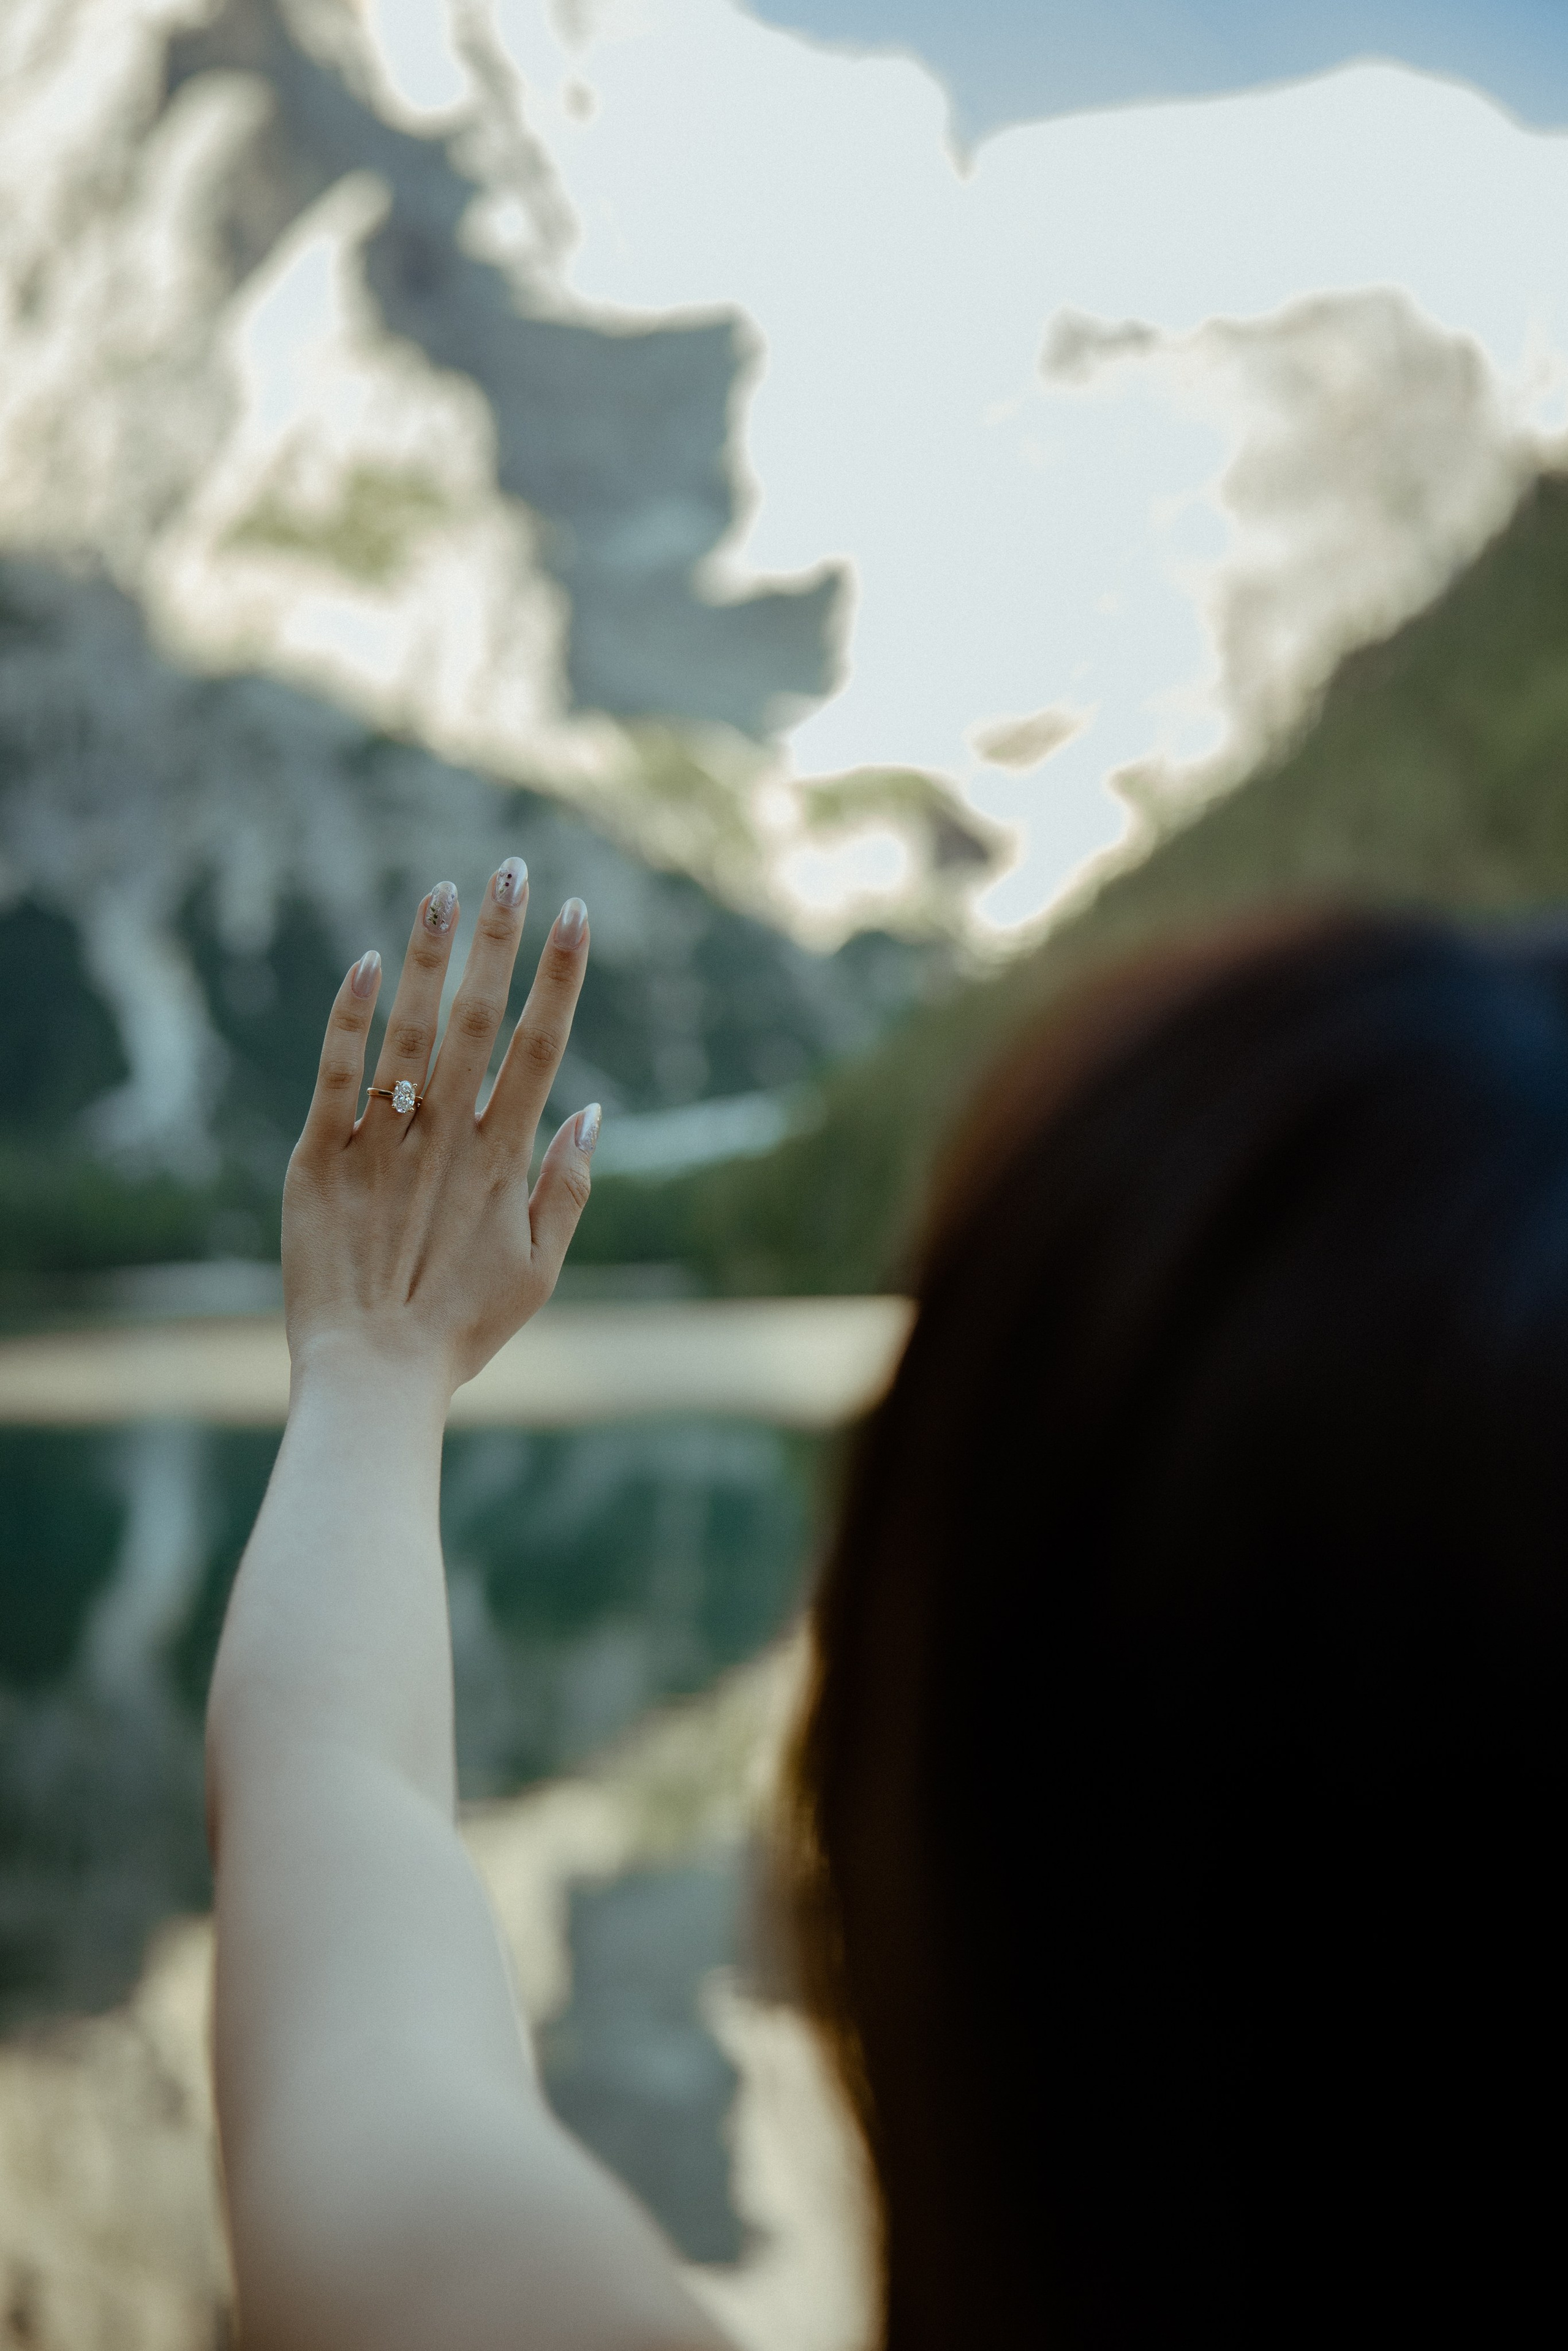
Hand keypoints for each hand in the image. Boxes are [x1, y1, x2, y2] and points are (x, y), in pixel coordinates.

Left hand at [281, 863, 598, 1394]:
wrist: (372, 1378)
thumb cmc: (459, 1332)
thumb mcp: (538, 1272)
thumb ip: (566, 1187)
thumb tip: (591, 1108)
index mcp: (501, 1161)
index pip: (541, 1047)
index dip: (560, 977)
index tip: (576, 912)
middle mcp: (445, 1139)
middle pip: (482, 1020)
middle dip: (502, 940)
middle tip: (513, 868)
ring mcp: (381, 1145)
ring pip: (411, 1032)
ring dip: (434, 958)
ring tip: (445, 888)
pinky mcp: (317, 1161)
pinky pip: (334, 1076)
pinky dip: (350, 1019)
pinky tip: (366, 962)